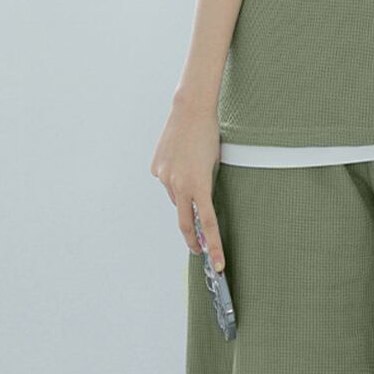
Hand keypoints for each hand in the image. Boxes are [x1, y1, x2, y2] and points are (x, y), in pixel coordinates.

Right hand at [149, 100, 225, 272]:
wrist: (191, 110)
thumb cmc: (210, 135)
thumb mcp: (214, 164)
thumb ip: (205, 186)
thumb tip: (199, 203)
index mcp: (198, 186)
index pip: (207, 224)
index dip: (212, 246)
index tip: (217, 263)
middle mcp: (178, 185)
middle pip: (185, 222)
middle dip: (192, 239)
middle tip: (198, 251)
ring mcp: (164, 177)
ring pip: (175, 197)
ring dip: (184, 195)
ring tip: (193, 171)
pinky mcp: (156, 168)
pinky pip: (166, 181)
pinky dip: (174, 178)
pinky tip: (180, 160)